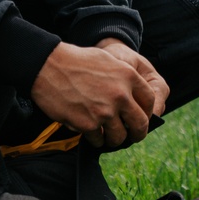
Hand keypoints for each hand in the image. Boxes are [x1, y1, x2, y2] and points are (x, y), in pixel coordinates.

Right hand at [30, 40, 160, 149]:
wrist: (48, 67)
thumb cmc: (75, 61)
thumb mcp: (106, 60)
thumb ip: (124, 77)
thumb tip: (133, 97)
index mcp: (128, 76)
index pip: (150, 101)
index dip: (148, 112)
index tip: (142, 118)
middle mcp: (121, 95)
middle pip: (140, 123)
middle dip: (137, 133)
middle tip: (131, 136)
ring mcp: (105, 111)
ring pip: (119, 136)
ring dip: (114, 139)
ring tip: (106, 136)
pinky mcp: (89, 124)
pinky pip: (98, 140)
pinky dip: (95, 139)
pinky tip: (89, 132)